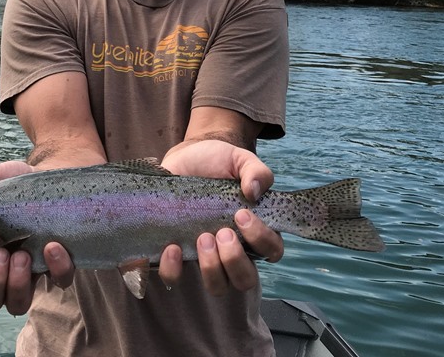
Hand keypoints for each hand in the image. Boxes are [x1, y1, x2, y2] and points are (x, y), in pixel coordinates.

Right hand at [0, 161, 74, 314]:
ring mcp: (30, 274)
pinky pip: (58, 281)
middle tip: (0, 252)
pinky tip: (53, 247)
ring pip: (17, 304)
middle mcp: (1, 272)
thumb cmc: (14, 185)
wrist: (51, 180)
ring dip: (17, 285)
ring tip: (22, 255)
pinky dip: (57, 269)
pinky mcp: (57, 267)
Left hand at [159, 140, 283, 295]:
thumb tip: (254, 192)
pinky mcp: (178, 254)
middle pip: (245, 279)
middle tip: (222, 232)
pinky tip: (172, 247)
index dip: (261, 239)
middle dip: (235, 260)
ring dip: (211, 268)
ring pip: (217, 286)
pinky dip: (174, 269)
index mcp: (254, 230)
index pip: (271, 251)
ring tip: (201, 238)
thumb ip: (256, 171)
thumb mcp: (239, 159)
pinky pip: (176, 278)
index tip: (242, 215)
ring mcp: (205, 256)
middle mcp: (233, 249)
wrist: (184, 157)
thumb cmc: (217, 161)